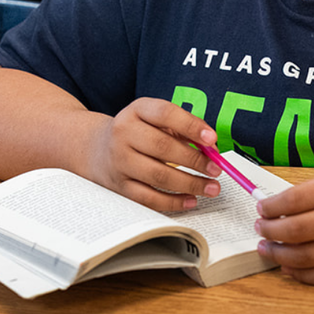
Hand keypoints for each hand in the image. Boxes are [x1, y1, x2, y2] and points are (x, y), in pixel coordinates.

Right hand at [86, 97, 222, 211]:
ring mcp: (120, 161)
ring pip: (158, 176)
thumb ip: (183, 129)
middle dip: (194, 160)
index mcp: (136, 111)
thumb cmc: (137, 132)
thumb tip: (211, 148)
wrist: (97, 148)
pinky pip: (150, 198)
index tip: (212, 139)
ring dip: (190, 184)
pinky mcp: (120, 186)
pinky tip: (191, 200)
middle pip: (162, 147)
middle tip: (216, 169)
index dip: (190, 125)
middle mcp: (123, 133)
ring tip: (212, 187)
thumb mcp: (153, 120)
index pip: (164, 113)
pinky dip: (174, 202)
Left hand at [255, 164, 313, 284]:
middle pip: (297, 230)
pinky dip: (303, 275)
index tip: (261, 207)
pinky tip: (288, 268)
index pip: (294, 200)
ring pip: (308, 257)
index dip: (270, 206)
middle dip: (270, 231)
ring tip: (266, 248)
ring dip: (280, 254)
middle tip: (259, 228)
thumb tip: (280, 204)